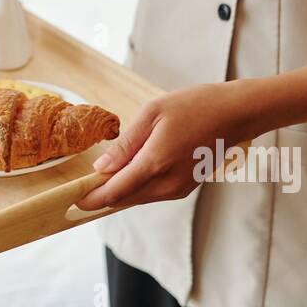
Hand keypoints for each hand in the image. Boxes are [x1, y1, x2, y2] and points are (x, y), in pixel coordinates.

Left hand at [75, 82, 254, 210]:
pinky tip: (127, 174)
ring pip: (138, 198)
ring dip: (118, 192)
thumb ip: (126, 145)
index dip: (91, 199)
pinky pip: (152, 193)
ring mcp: (178, 188)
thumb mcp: (153, 113)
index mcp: (156, 163)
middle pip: (124, 199)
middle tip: (79, 191)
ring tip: (99, 180)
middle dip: (101, 197)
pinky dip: (136, 188)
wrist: (235, 114)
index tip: (71, 200)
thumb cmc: (194, 106)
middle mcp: (167, 183)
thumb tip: (102, 168)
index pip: (115, 191)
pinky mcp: (185, 188)